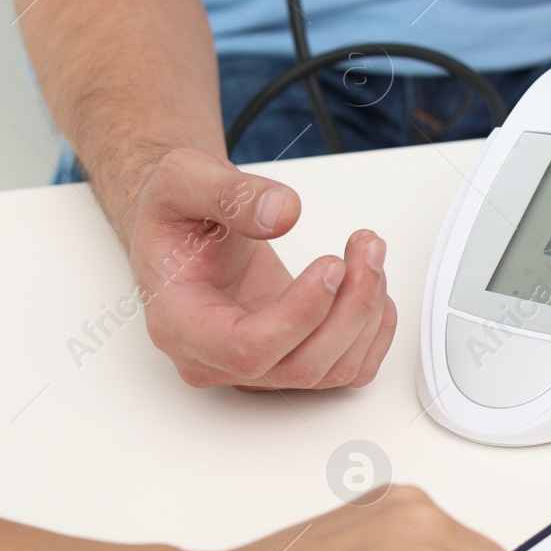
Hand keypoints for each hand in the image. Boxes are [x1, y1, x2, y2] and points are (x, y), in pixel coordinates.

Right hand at [128, 147, 396, 388]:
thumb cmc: (175, 214)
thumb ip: (230, 194)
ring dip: (367, 313)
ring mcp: (256, 365)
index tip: (331, 265)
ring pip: (331, 371)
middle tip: (366, 248)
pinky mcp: (290, 358)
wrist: (186, 227)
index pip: (245, 349)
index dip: (299, 315)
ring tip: (369, 252)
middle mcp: (216, 358)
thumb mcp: (184, 178)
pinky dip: (374, 331)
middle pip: (299, 366)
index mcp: (179, 323)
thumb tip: (282, 213)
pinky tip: (370, 286)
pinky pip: (347, 369)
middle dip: (349, 308)